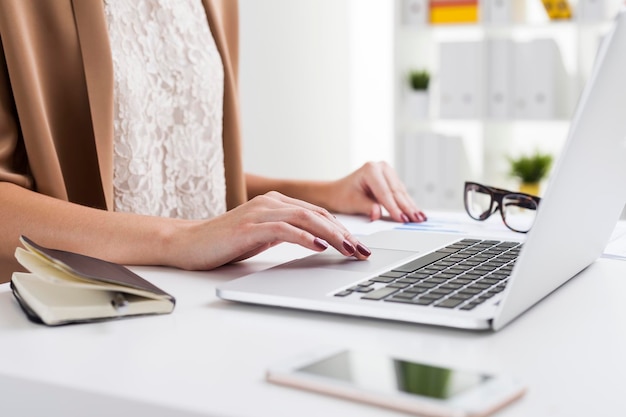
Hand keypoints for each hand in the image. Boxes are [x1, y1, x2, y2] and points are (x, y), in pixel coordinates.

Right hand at [168, 191, 371, 269]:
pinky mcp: (249, 226)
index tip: (359, 247)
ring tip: (349, 250)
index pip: (318, 214)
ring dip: (331, 235)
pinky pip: (283, 228)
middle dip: (344, 234)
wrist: (189, 243)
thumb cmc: (226, 242)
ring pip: (305, 218)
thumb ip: (288, 233)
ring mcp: (260, 212)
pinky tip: (319, 246)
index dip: (342, 230)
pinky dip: (303, 237)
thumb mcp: (264, 237)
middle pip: (317, 214)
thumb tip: (317, 241)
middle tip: (362, 252)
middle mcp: (271, 202)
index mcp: (277, 203)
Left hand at [325, 161, 426, 222]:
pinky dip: (408, 204)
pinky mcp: (391, 180)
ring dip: (410, 206)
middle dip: (407, 208)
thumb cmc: (342, 195)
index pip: (385, 193)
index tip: (402, 219)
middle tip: (417, 220)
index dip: (394, 208)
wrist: (337, 192)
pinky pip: (401, 193)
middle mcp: (381, 167)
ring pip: (401, 192)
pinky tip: (416, 212)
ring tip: (420, 218)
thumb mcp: (352, 202)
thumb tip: (377, 214)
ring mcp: (388, 172)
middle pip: (396, 192)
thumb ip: (367, 207)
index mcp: (370, 169)